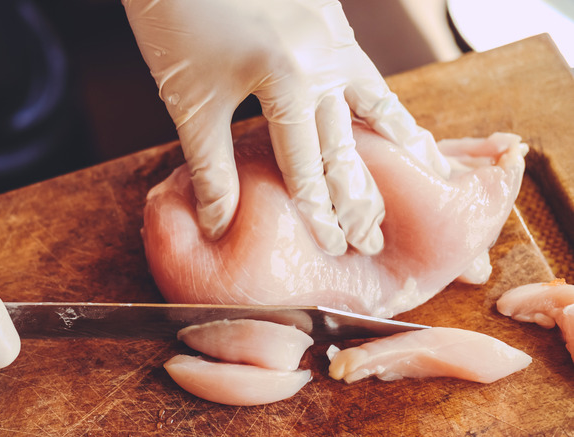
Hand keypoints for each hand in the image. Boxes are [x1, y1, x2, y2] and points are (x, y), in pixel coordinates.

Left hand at [124, 0, 449, 254]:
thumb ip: (211, 167)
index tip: (336, 247)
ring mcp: (333, 31)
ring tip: (425, 170)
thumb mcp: (191, 100)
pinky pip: (365, 66)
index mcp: (289, 81)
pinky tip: (387, 113)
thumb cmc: (177, 18)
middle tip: (373, 237)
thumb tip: (220, 225)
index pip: (310, 165)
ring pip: (374, 98)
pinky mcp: (329, 14)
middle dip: (359, 195)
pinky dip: (380, 97)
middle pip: (349, 141)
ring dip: (396, 142)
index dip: (321, 212)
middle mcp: (324, 57)